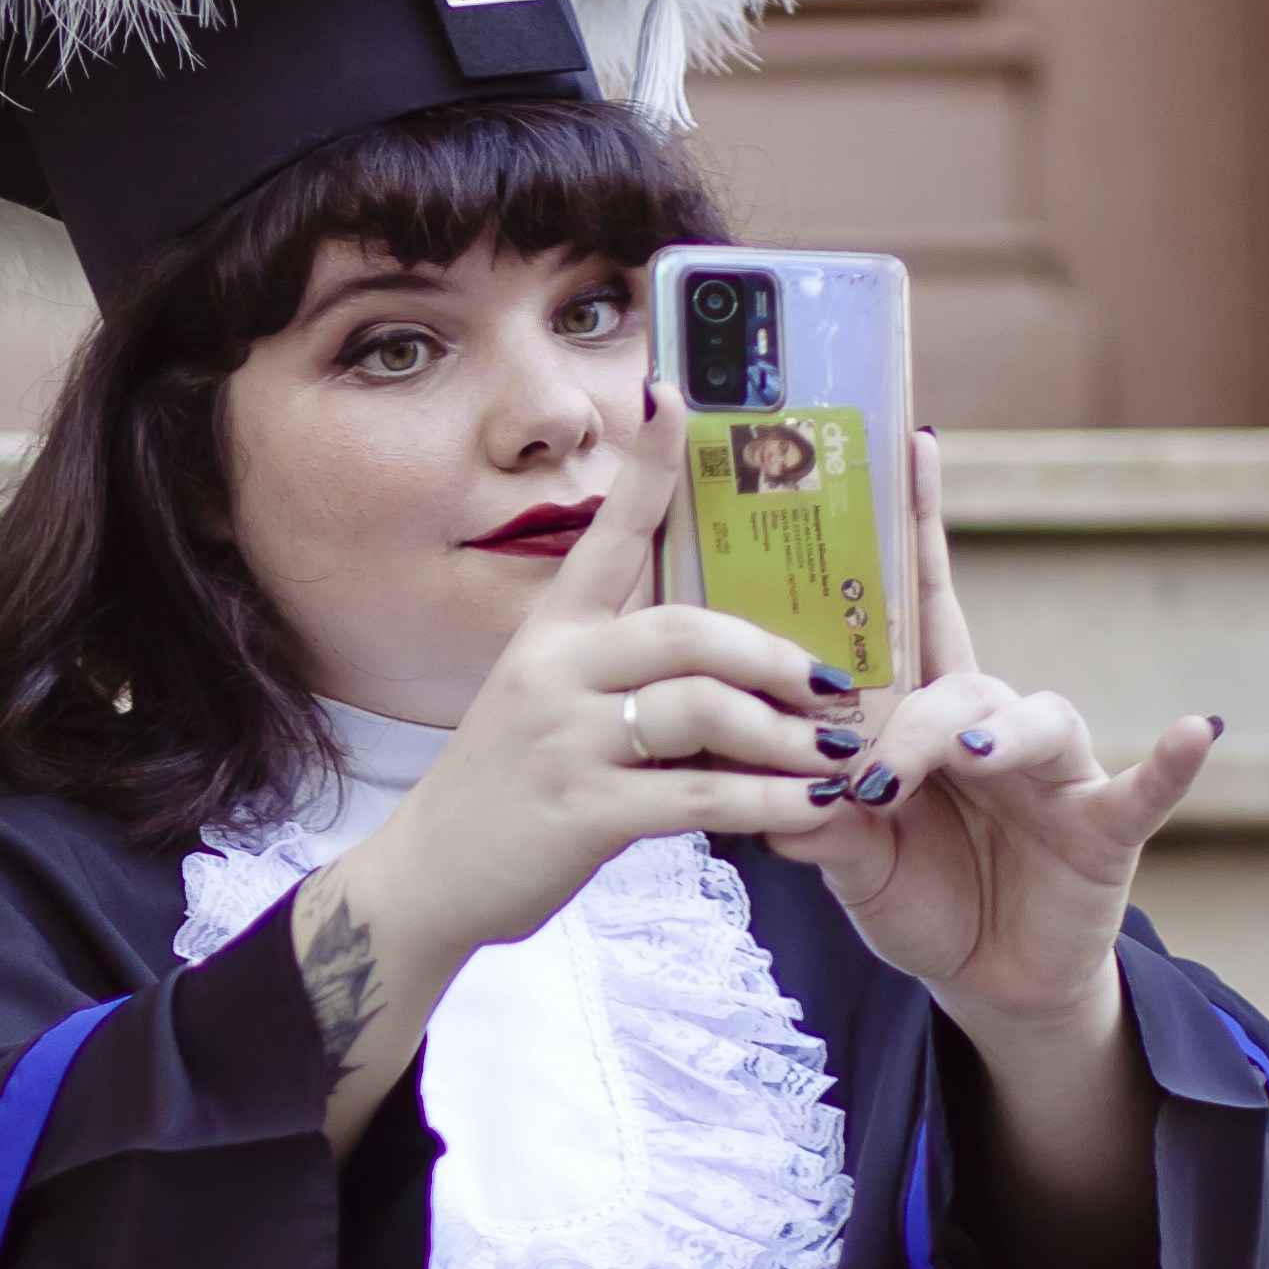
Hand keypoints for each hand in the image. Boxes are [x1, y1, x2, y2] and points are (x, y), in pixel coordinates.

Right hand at [301, 397, 867, 1151]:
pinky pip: (697, 798)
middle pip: (684, 628)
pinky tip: (812, 810)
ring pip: (699, 709)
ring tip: (840, 755)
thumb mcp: (547, 704)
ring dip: (785, 734)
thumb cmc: (508, 786)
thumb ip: (621, 670)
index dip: (647, 465)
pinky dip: (768, 803)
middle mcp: (552, 670)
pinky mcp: (579, 811)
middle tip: (836, 681)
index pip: (608, 534)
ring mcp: (563, 739)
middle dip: (774, 652)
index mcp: (551, 634)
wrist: (427, 875)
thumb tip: (725, 653)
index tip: (677, 393)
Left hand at [763, 427, 1220, 1042]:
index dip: (917, 528)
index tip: (905, 443)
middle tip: (865, 781)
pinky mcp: (1105, 829)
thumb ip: (817, 830)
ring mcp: (1055, 773)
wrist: (984, 978)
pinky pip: (1146, 786)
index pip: (918, 607)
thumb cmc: (915, 894)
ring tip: (967, 756)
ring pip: (1034, 719)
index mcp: (924, 716)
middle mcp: (992, 727)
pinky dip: (1171, 762)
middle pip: (957, 682)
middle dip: (910, 725)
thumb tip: (770, 811)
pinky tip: (1198, 731)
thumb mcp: (851, 862)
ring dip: (996, 737)